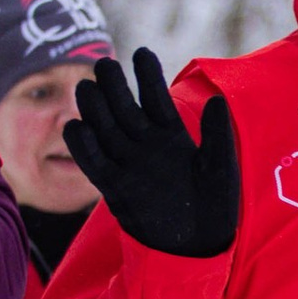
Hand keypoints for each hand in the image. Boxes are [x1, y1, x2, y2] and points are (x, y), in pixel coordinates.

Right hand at [64, 51, 239, 258]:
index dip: (148, 76)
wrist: (199, 246)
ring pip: (105, 130)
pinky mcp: (116, 188)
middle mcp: (146, 147)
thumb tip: (218, 100)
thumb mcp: (221, 167)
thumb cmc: (215, 205)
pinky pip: (95, 164)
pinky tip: (76, 126)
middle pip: (123, 109)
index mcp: (172, 136)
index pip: (156, 98)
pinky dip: (84, 147)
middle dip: (113, 86)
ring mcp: (130, 165)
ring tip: (87, 87)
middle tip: (103, 64)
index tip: (142, 53)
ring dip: (95, 109)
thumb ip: (216, 135)